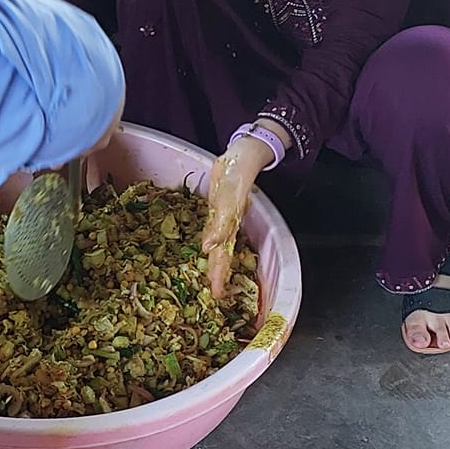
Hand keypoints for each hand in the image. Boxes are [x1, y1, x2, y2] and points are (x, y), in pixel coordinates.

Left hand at [203, 141, 266, 297]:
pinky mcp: (219, 209)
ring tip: (214, 281)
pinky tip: (209, 251)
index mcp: (228, 224)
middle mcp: (227, 223)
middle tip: (217, 294)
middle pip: (223, 254)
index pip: (223, 255)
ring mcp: (224, 216)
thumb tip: (208, 247)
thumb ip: (219, 224)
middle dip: (219, 274)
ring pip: (221, 245)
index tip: (216, 291)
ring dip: (216, 263)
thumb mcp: (228, 196)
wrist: (242, 154)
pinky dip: (213, 243)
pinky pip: (217, 231)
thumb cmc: (236, 170)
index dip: (219, 273)